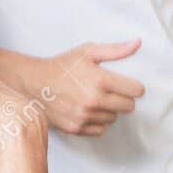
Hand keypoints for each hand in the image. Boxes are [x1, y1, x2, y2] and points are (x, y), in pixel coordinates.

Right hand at [11, 39, 144, 135]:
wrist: (34, 83)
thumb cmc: (62, 66)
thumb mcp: (88, 52)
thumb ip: (116, 50)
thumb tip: (138, 43)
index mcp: (100, 80)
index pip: (136, 91)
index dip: (134, 87)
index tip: (127, 84)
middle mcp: (94, 101)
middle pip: (128, 107)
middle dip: (123, 98)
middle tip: (110, 91)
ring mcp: (84, 116)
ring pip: (114, 119)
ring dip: (109, 110)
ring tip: (95, 99)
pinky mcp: (76, 128)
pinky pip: (100, 130)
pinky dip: (98, 122)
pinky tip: (89, 110)